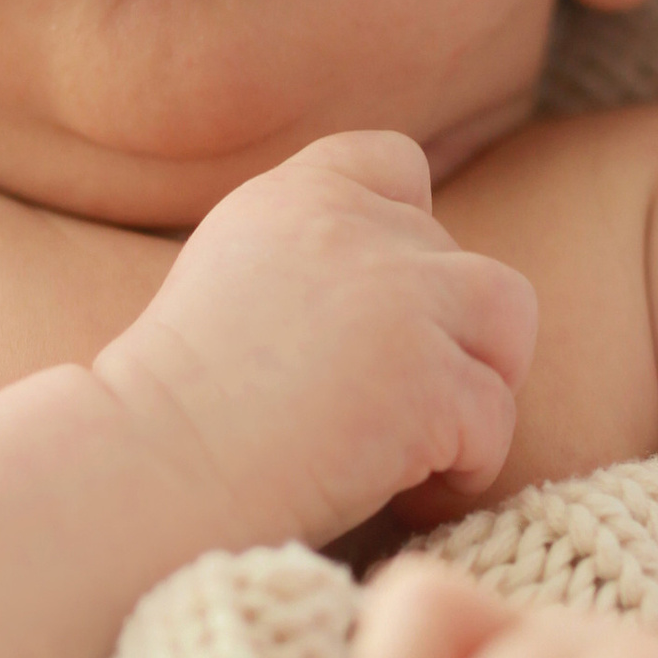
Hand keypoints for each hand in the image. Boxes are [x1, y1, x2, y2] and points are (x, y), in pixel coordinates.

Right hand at [97, 133, 536, 552]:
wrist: (150, 471)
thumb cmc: (171, 410)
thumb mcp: (225, 277)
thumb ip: (305, 255)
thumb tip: (389, 289)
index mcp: (294, 198)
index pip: (396, 163)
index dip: (408, 233)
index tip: (379, 310)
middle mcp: (356, 229)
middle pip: (461, 260)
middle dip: (443, 336)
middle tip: (390, 408)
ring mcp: (401, 300)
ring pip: (507, 317)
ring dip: (482, 383)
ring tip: (428, 442)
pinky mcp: (431, 382)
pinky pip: (495, 418)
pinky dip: (463, 466)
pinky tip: (407, 494)